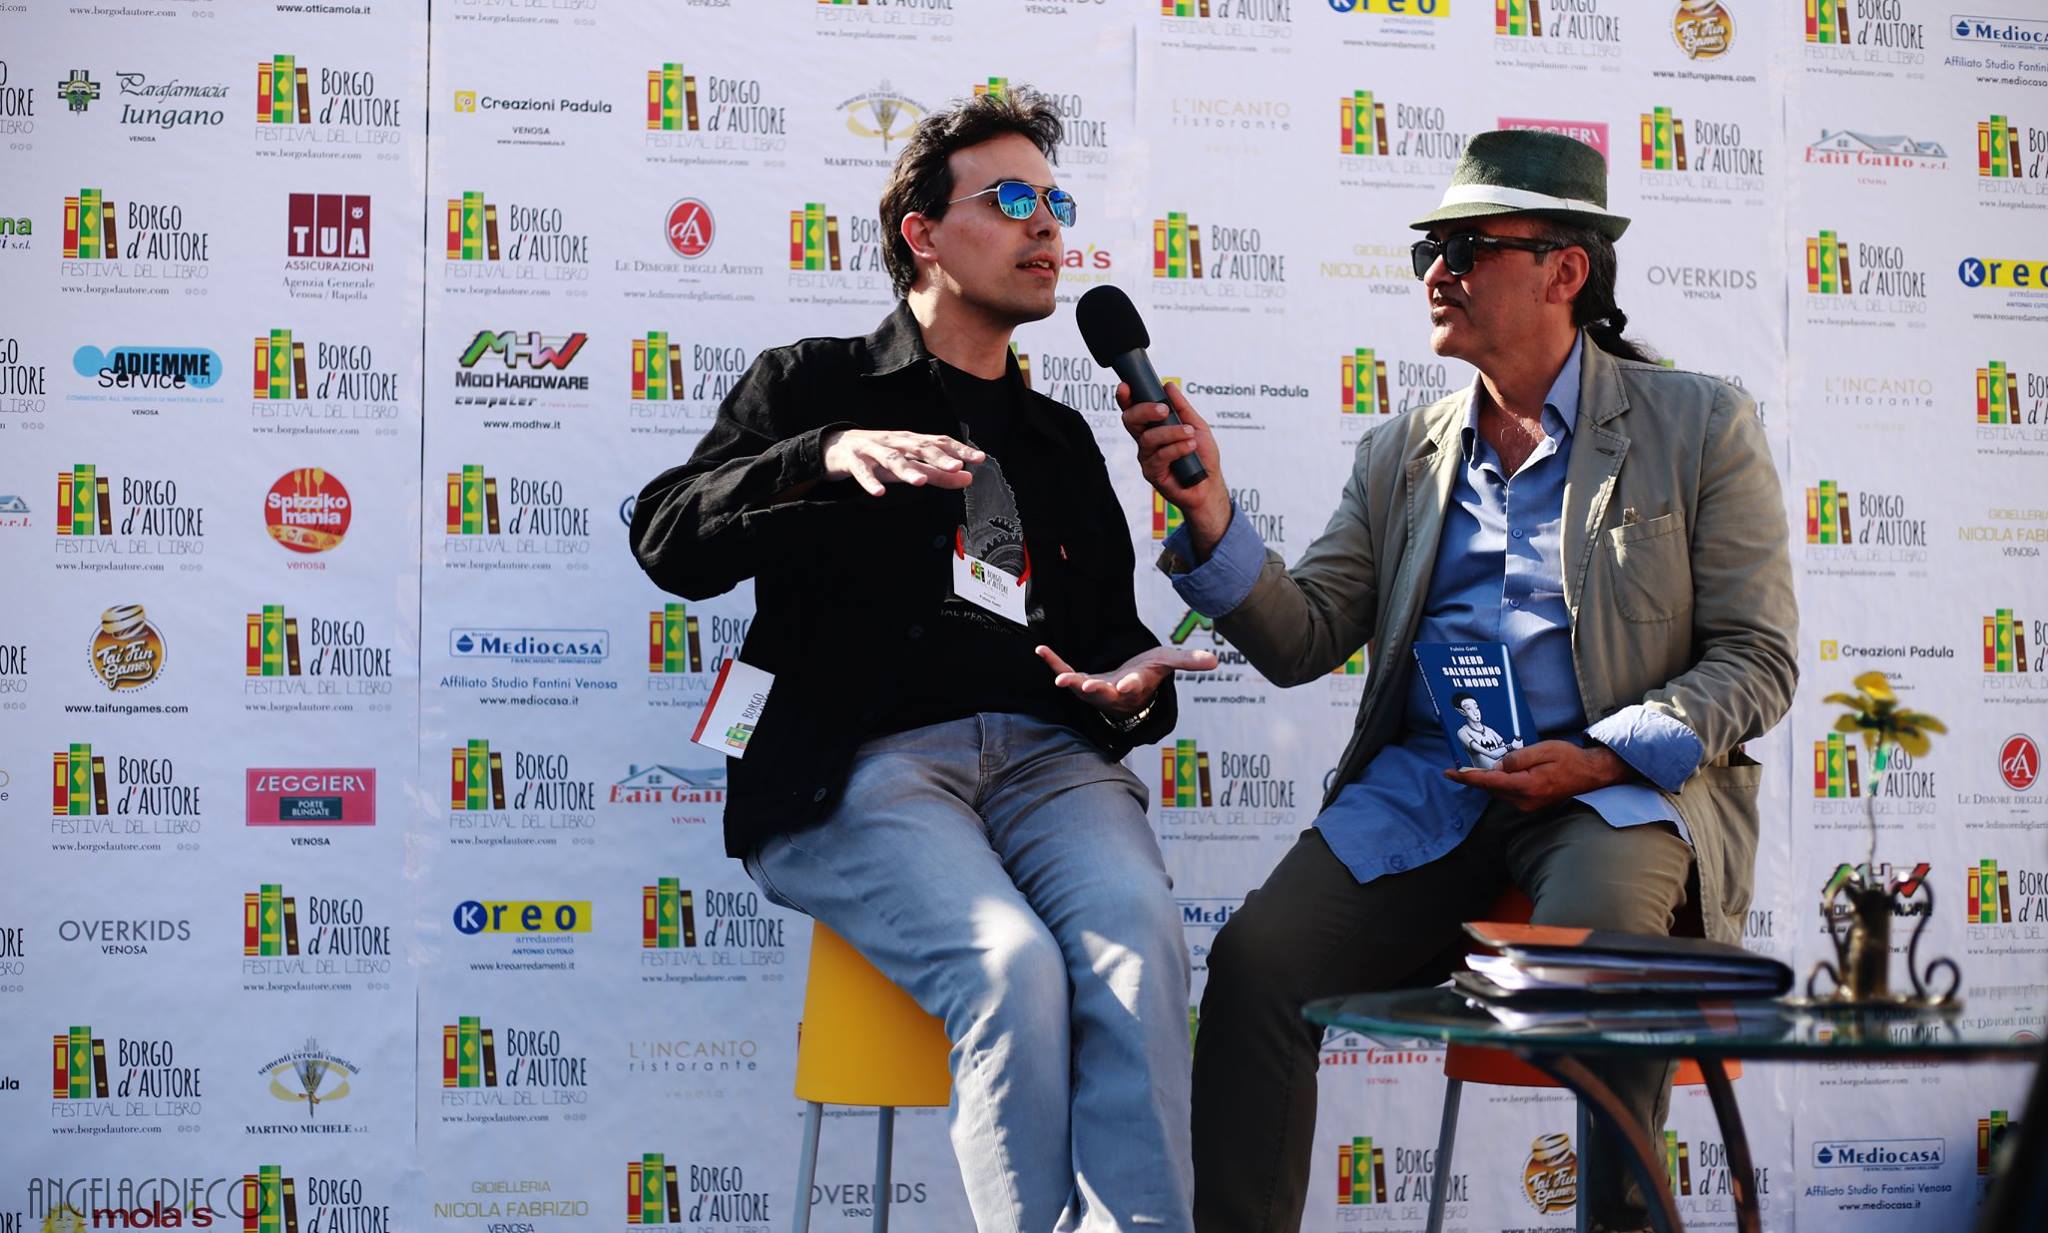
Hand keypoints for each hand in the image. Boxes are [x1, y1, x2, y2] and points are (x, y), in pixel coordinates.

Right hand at [822, 429, 984, 496]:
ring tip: (920, 481)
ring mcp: (873, 450)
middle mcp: (895, 442)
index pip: (939, 442)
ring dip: (907, 469)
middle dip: (938, 457)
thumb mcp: (910, 464)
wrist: (838, 447)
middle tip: (956, 467)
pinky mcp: (853, 460)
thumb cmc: (880, 455)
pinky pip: (862, 471)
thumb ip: (938, 472)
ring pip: (892, 458)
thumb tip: (968, 477)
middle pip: (919, 447)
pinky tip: (878, 492)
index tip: (979, 458)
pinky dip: (869, 481)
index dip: (959, 450)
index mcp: (911, 441)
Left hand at [1034, 644, 1217, 717]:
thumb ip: (1189, 661)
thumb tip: (1216, 661)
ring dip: (1070, 682)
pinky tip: (1040, 649)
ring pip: (1081, 688)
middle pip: (1104, 693)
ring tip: (1060, 679)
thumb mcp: (1168, 662)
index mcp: (1134, 685)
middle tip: (1086, 686)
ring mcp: (1094, 688)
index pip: (1133, 686)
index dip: (1130, 685)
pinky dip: (1053, 662)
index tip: (1126, 683)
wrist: (1127, 687)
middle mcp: (1112, 691)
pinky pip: (1065, 670)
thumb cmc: (1148, 673)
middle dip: (1096, 690)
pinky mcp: (1079, 680)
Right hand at [1117, 381, 1230, 548]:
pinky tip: (1190, 447)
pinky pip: (1160, 456)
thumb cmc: (1202, 456)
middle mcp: (1146, 441)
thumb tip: (1168, 386)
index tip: (1126, 386)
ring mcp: (1147, 457)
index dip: (1126, 398)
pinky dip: (1177, 448)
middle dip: (1145, 411)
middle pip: (1131, 420)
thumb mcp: (1196, 426)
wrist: (1210, 484)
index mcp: (1152, 427)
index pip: (1134, 410)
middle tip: (1164, 410)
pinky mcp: (1152, 473)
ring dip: (1171, 432)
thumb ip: (1182, 407)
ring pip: (1148, 438)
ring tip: (1190, 434)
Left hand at [1446, 740, 1631, 811]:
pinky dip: (1500, 783)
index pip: (1490, 782)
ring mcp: (1527, 805)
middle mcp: (1525, 801)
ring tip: (1484, 765)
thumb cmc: (1569, 759)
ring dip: (1489, 779)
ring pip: (1498, 791)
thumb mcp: (1544, 749)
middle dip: (1476, 776)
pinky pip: (1508, 793)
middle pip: (1491, 788)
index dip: (1468, 777)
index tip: (1450, 773)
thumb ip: (1519, 758)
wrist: (1590, 775)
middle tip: (1460, 765)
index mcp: (1528, 786)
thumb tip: (1498, 765)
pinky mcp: (1530, 805)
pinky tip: (1501, 772)